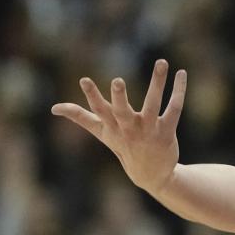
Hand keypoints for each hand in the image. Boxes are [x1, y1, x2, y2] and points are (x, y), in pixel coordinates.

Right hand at [51, 60, 186, 195]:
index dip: (91, 96)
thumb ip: (80, 117)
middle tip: (117, 81)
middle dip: (119, 97)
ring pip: (154, 103)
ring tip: (161, 61)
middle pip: (122, 111)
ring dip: (157, 82)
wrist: (150, 174)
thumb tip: (54, 108)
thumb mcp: (102, 133)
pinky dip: (179, 90)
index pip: (99, 110)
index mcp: (112, 127)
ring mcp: (149, 130)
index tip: (84, 80)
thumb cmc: (123, 147)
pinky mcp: (167, 130)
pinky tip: (181, 73)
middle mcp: (129, 128)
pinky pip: (174, 108)